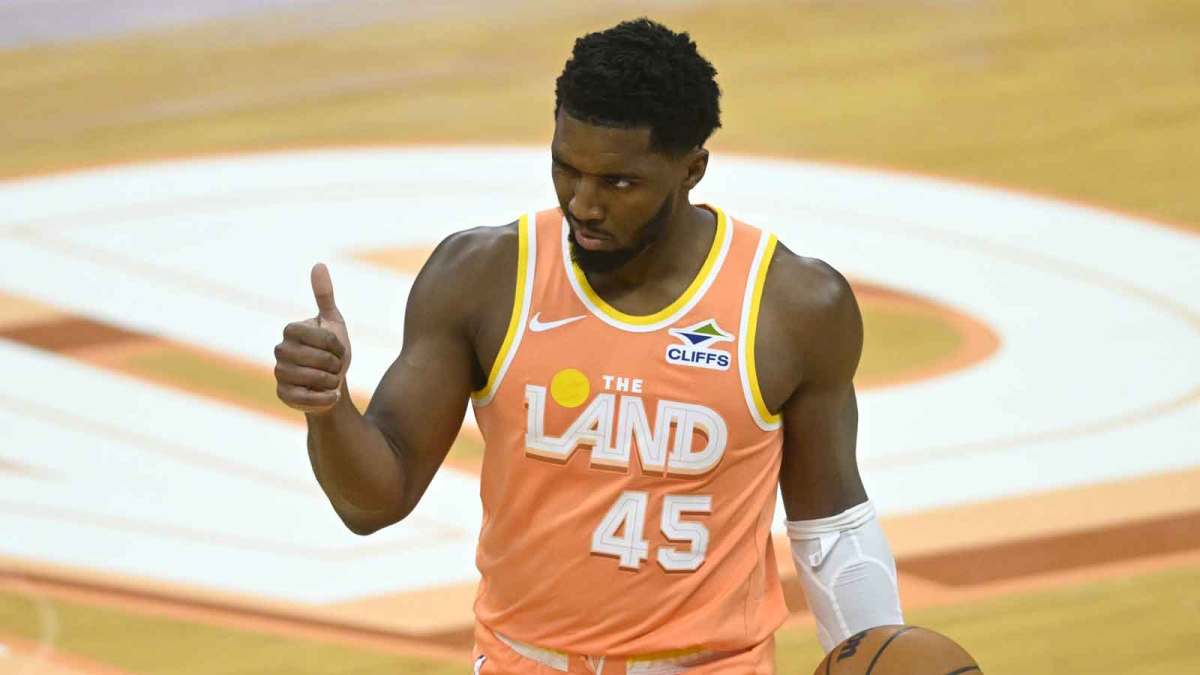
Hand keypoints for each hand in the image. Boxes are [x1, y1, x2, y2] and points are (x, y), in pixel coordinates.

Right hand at [274, 263, 351, 413]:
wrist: (333, 384)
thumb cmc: (333, 352)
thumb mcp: (334, 323)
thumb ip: (325, 296)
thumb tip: (318, 265)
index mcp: (291, 331)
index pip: (318, 335)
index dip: (334, 344)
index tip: (338, 348)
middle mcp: (280, 351)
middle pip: (315, 358)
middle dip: (334, 363)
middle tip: (337, 366)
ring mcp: (280, 374)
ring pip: (311, 378)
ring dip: (332, 380)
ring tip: (333, 380)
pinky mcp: (283, 395)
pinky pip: (306, 398)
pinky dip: (326, 398)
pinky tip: (333, 395)